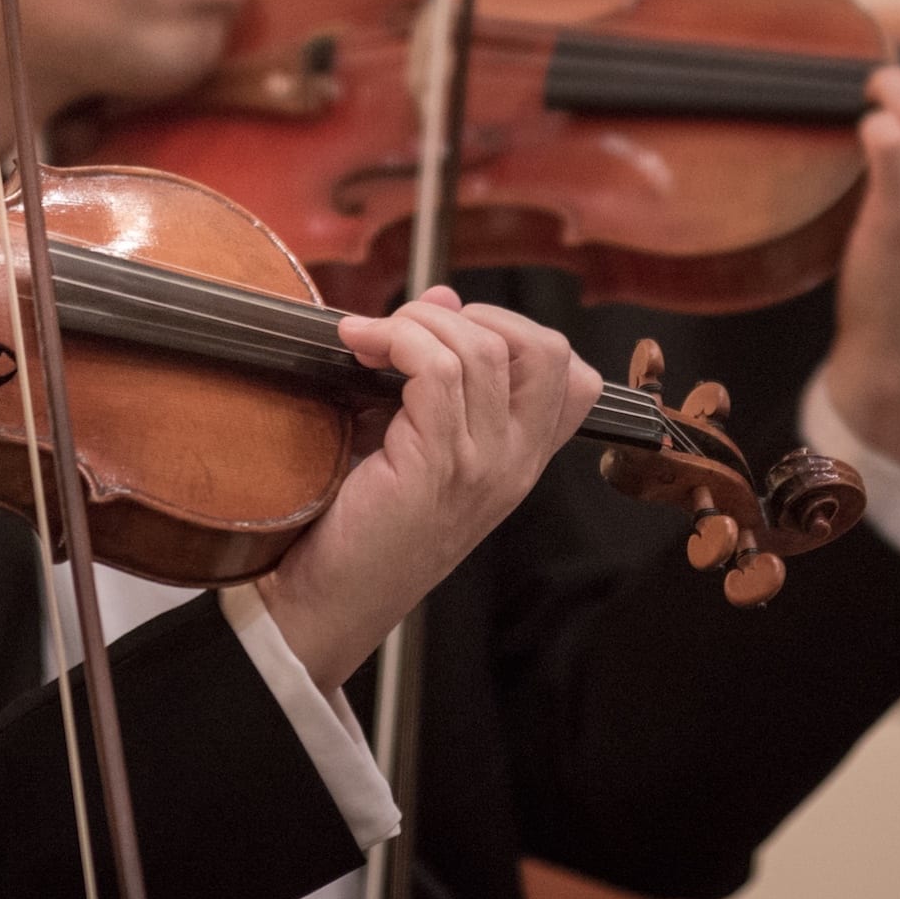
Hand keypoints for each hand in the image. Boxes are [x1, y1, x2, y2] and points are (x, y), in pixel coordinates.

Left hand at [254, 286, 600, 690]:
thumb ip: (434, 369)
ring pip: (482, 349)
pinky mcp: (437, 467)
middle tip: (412, 330)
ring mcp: (483, 466)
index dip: (515, 331)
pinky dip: (396, 340)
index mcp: (518, 459)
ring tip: (371, 338)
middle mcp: (515, 464)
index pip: (574, 377)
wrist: (325, 601)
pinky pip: (437, 369)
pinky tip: (358, 347)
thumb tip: (441, 297)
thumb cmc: (360, 522)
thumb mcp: (411, 434)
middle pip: (545, 350)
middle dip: (475, 314)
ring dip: (418, 321)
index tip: (449, 334)